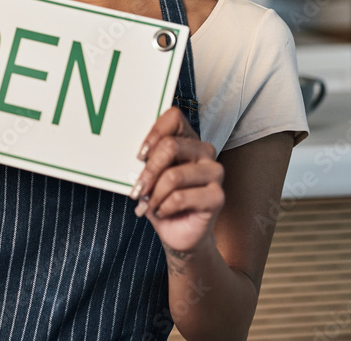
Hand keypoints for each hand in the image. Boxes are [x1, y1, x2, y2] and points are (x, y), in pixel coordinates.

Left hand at [131, 107, 224, 254]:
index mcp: (187, 139)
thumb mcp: (148, 177)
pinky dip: (163, 207)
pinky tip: (163, 212)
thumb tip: (133, 157)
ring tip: (148, 204)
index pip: (173, 117)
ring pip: (173, 175)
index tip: (139, 155)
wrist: (179, 232)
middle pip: (170, 145)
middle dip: (148, 171)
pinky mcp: (217, 195)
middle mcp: (204, 151)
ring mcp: (215, 172)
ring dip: (153, 194)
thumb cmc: (162, 199)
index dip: (153, 132)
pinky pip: (180, 197)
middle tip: (137, 189)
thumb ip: (145, 161)